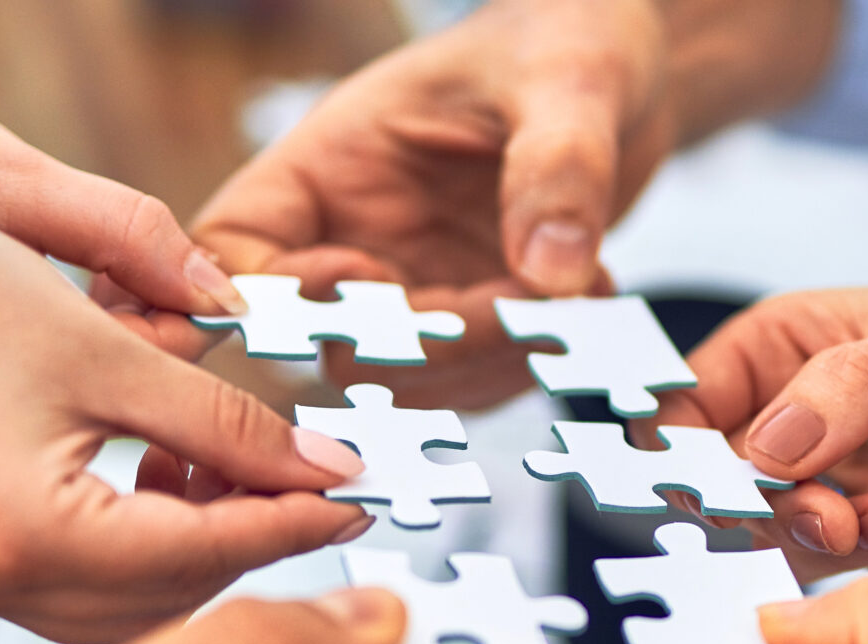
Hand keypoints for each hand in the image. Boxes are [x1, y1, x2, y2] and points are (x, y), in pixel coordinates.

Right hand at [0, 192, 372, 643]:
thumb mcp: (117, 352)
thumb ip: (233, 425)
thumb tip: (331, 470)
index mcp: (24, 535)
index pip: (203, 552)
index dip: (295, 521)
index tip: (365, 494)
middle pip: (174, 596)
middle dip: (255, 537)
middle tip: (321, 478)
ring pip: (138, 602)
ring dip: (205, 542)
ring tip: (241, 459)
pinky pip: (93, 584)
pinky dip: (152, 541)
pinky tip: (172, 468)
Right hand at [191, 0, 671, 408]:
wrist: (627, 71)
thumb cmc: (570, 37)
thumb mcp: (569, 77)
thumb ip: (558, 165)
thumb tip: (551, 275)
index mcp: (334, 162)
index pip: (239, 244)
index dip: (275, 292)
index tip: (374, 281)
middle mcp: (358, 235)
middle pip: (335, 340)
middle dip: (427, 343)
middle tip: (522, 304)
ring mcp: (414, 286)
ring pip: (408, 379)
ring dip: (490, 363)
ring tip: (574, 300)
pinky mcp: (472, 319)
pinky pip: (475, 382)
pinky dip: (532, 362)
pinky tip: (589, 298)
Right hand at [653, 281, 867, 580]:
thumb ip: (846, 391)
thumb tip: (766, 444)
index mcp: (786, 347)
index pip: (690, 400)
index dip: (680, 445)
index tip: (703, 480)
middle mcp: (799, 421)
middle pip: (725, 483)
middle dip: (766, 504)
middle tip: (819, 506)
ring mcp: (839, 484)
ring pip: (782, 534)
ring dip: (834, 531)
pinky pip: (852, 564)